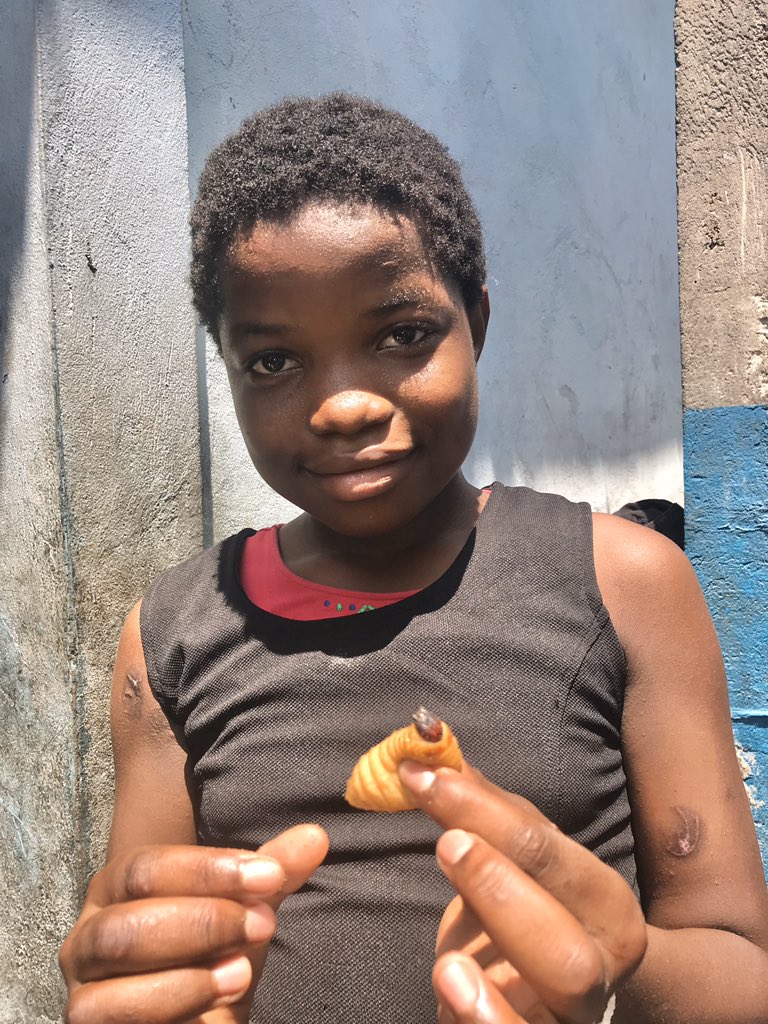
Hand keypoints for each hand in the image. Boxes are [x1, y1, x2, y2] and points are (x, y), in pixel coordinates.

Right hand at [59, 824, 327, 1023]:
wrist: (194, 1019)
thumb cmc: (211, 953)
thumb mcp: (244, 908)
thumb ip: (273, 873)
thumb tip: (315, 836)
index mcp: (117, 889)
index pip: (148, 868)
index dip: (207, 871)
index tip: (269, 876)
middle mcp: (89, 936)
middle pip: (128, 925)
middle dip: (203, 923)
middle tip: (263, 925)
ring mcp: (84, 992)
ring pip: (116, 986)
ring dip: (189, 978)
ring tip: (242, 972)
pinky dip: (175, 1013)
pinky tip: (218, 1010)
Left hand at [398, 763, 645, 1023]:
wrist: (573, 993)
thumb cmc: (539, 907)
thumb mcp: (522, 859)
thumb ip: (484, 810)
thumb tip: (431, 743)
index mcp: (602, 905)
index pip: (549, 854)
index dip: (486, 813)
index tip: (425, 779)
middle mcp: (598, 971)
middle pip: (566, 951)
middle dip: (504, 894)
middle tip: (448, 847)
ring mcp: (571, 1020)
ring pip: (553, 1012)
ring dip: (496, 989)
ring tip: (447, 964)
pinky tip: (449, 993)